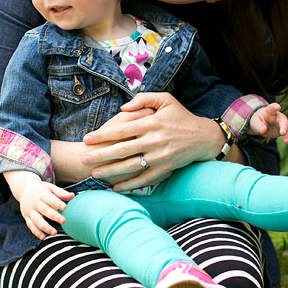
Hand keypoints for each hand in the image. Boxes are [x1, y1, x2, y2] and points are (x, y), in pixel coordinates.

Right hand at [4, 170, 73, 239]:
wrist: (24, 190)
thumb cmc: (41, 190)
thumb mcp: (50, 188)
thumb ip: (61, 193)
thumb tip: (73, 196)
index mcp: (41, 194)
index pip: (50, 199)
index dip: (57, 203)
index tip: (65, 207)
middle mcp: (35, 203)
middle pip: (44, 210)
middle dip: (54, 216)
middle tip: (64, 221)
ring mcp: (30, 211)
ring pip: (37, 220)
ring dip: (45, 227)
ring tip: (55, 232)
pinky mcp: (27, 217)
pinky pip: (31, 226)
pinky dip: (36, 232)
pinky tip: (43, 237)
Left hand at [82, 92, 230, 191]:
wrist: (204, 137)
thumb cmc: (182, 116)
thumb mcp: (166, 99)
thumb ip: (143, 99)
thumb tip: (122, 107)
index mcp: (152, 123)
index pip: (121, 129)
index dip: (103, 135)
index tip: (87, 139)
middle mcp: (154, 140)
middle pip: (122, 149)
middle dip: (101, 155)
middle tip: (84, 159)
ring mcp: (160, 156)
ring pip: (130, 166)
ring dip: (111, 171)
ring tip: (94, 174)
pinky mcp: (166, 168)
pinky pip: (144, 179)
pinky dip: (130, 185)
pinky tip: (116, 188)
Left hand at [249, 102, 287, 144]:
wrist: (261, 123)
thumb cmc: (258, 121)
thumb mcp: (255, 123)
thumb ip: (258, 126)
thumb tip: (264, 130)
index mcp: (269, 112)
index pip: (272, 108)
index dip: (275, 107)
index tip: (278, 107)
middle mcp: (278, 116)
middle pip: (283, 120)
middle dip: (284, 126)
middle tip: (283, 133)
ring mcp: (283, 122)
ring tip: (286, 142)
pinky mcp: (285, 129)